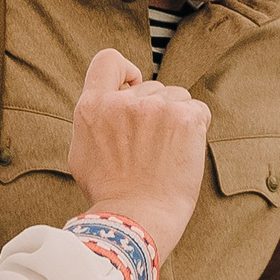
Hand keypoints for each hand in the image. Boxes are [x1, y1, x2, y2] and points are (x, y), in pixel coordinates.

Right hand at [67, 47, 210, 260]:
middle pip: (151, 87)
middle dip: (155, 110)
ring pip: (177, 98)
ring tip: (166, 154)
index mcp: (93, 107)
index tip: (132, 85)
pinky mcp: (185, 118)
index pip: (107, 61)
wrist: (137, 218)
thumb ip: (94, 121)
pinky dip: (195, 129)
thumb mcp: (82, 153)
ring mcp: (155, 108)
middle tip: (151, 148)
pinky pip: (198, 111)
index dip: (125, 70)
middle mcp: (123, 101)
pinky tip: (182, 153)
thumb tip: (109, 103)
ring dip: (176, 119)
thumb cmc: (110, 194)